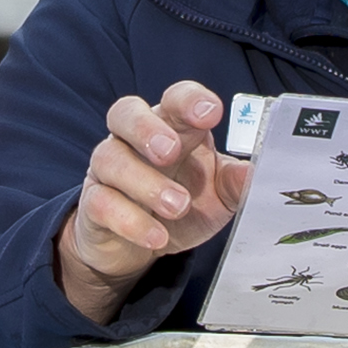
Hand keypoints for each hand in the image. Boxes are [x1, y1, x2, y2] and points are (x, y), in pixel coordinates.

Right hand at [57, 83, 247, 318]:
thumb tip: (255, 173)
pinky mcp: (92, 204)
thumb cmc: (181, 206)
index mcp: (170, 128)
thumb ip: (234, 184)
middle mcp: (133, 141)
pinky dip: (129, 220)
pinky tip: (156, 237)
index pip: (174, 100)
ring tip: (177, 207)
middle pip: (125, 112)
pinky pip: (101, 203)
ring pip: (111, 159)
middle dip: (147, 128)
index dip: (189, 100)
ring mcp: (108, 170)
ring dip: (145, 182)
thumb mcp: (217, 196)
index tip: (211, 112)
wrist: (138, 247)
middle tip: (170, 151)